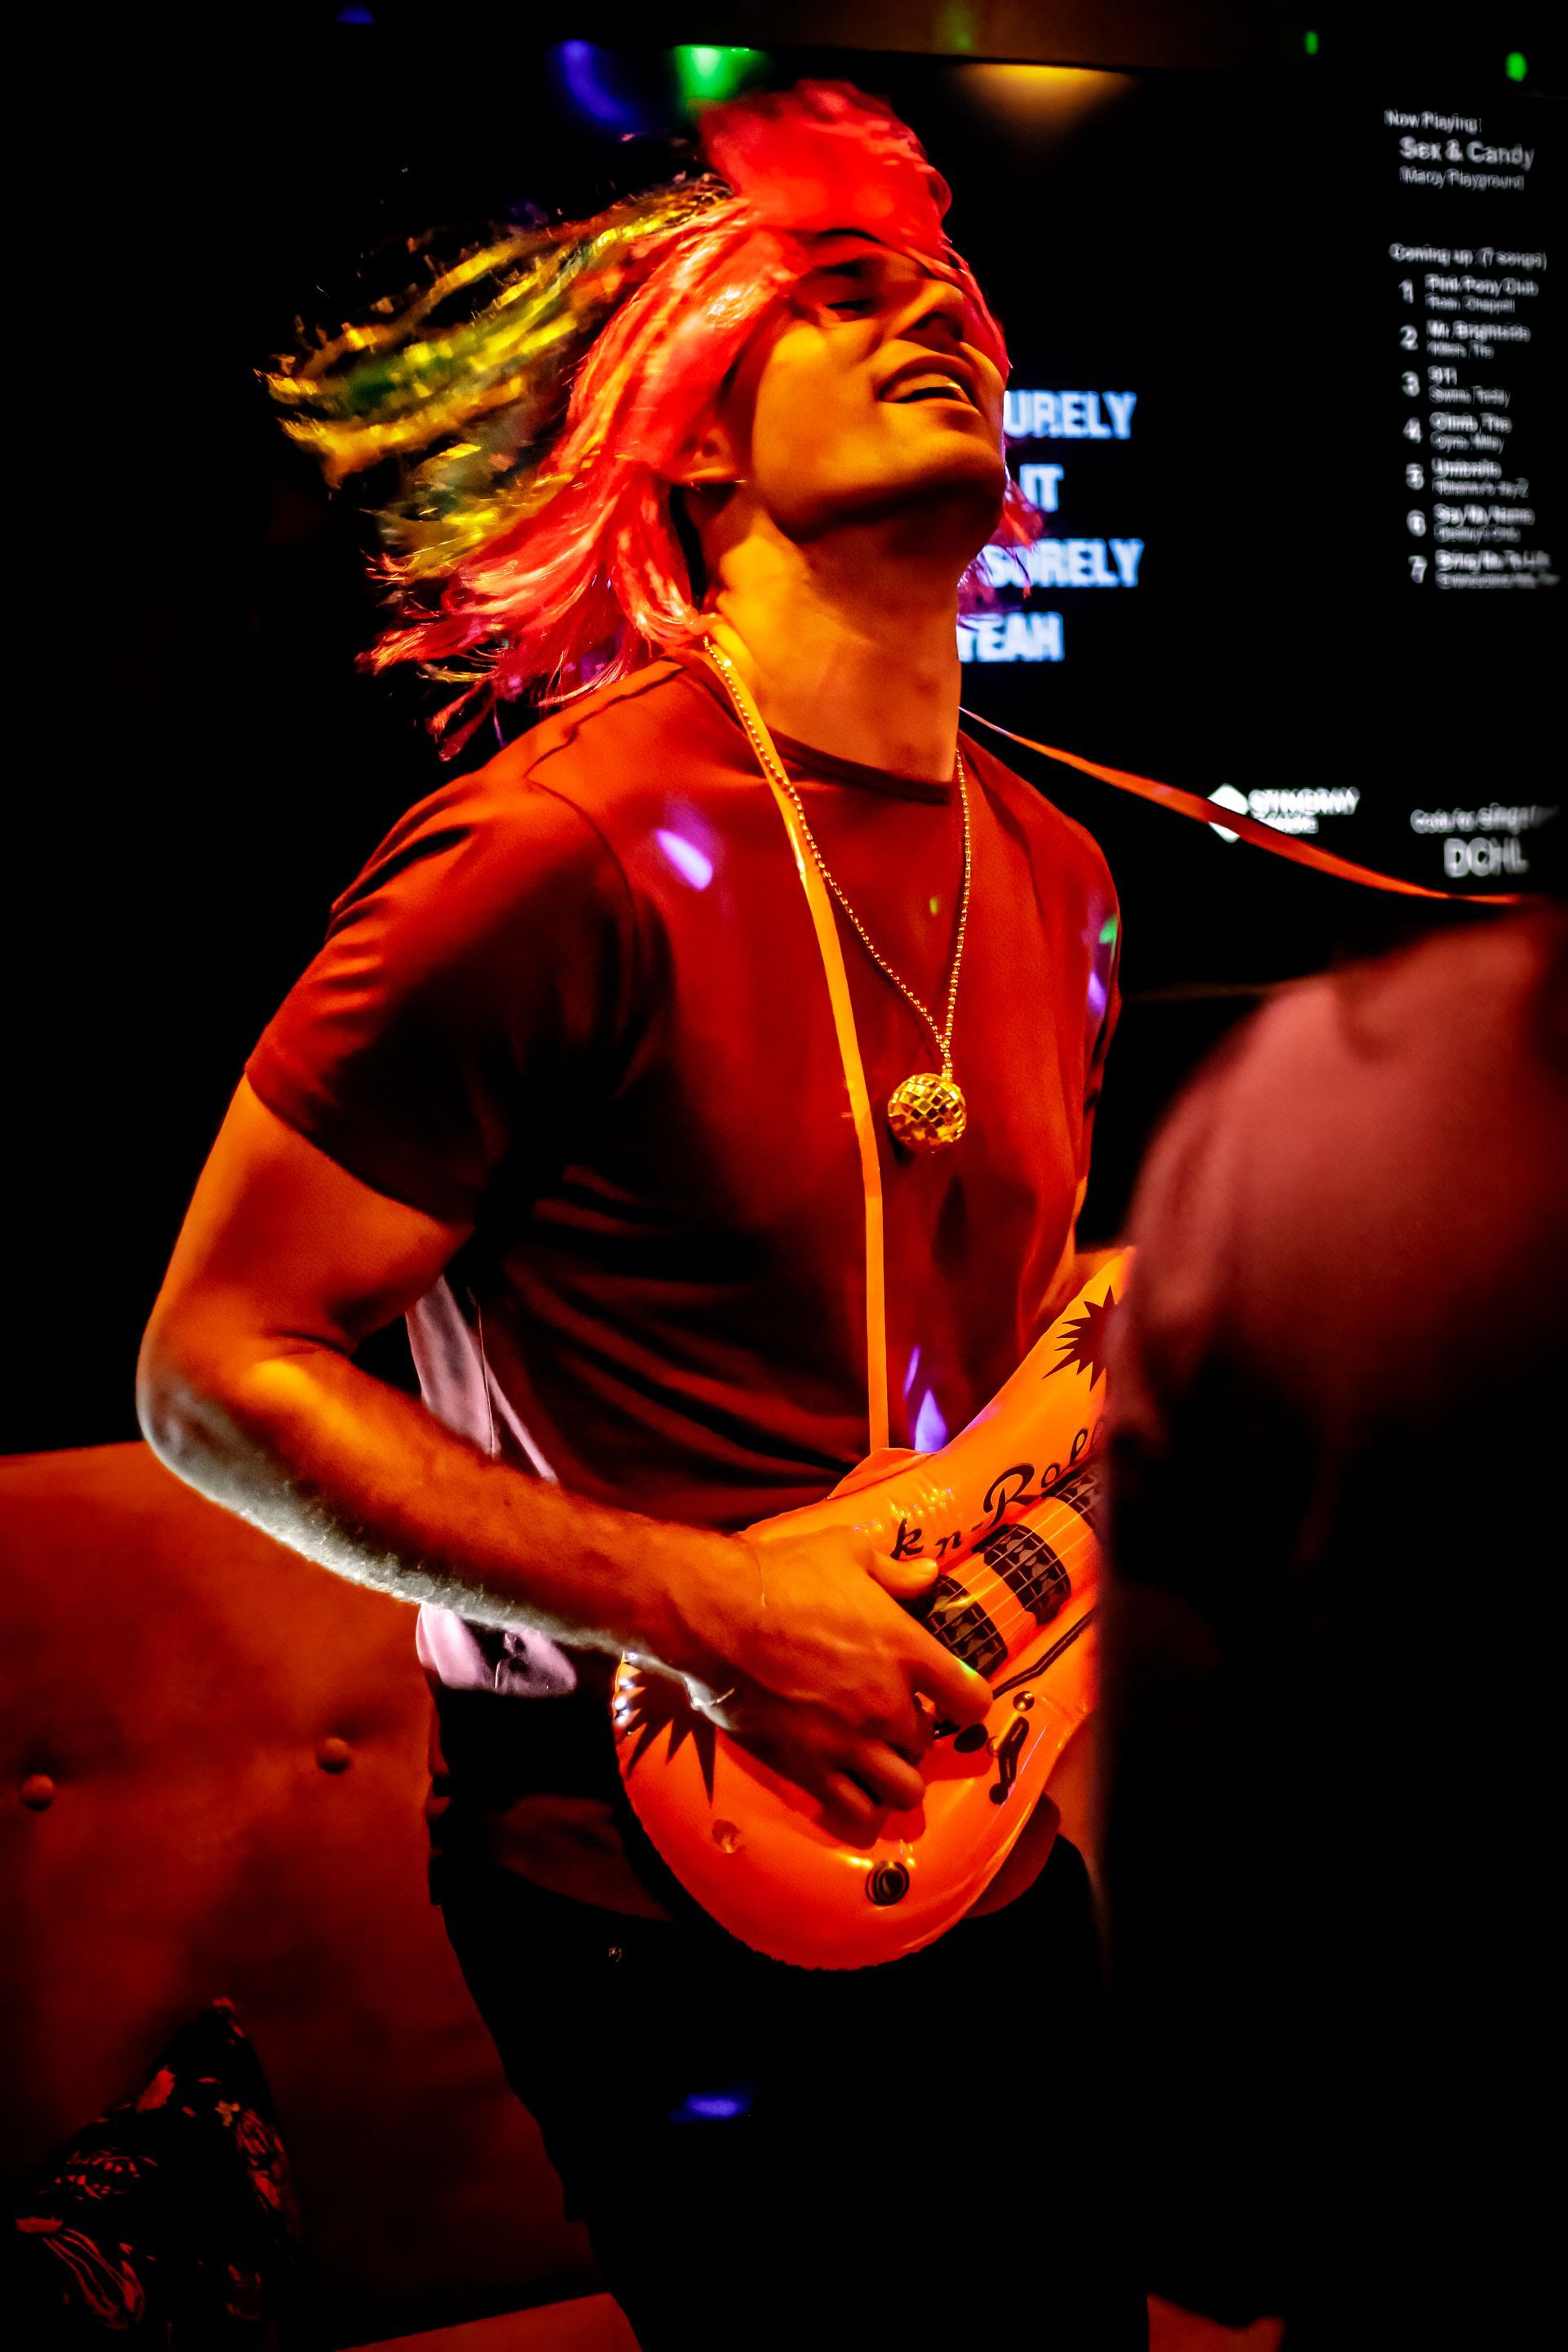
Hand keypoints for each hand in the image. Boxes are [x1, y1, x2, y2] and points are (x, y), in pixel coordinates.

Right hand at [672, 1524, 991, 1846]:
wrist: (713, 1616)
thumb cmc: (780, 1576)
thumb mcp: (844, 1552)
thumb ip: (894, 1572)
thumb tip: (931, 1574)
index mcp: (905, 1649)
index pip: (971, 1699)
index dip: (968, 1700)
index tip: (953, 1695)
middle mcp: (886, 1705)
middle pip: (927, 1743)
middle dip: (913, 1732)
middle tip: (888, 1717)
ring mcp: (849, 1743)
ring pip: (903, 1791)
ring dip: (895, 1777)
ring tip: (875, 1761)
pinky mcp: (809, 1769)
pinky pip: (856, 1814)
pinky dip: (862, 1811)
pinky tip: (853, 1795)